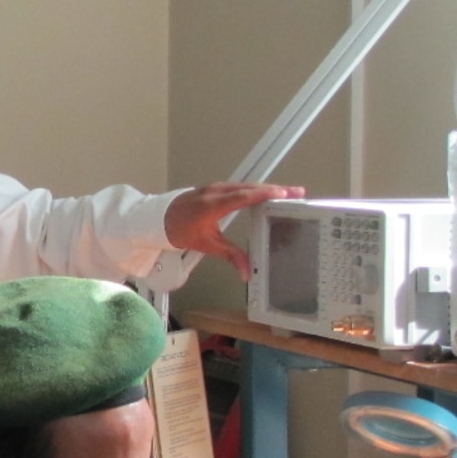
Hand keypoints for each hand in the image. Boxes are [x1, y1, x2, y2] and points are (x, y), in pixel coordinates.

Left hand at [163, 184, 306, 280]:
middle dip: (275, 189)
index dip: (265, 195)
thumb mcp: (206, 245)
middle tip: (299, 192)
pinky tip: (268, 194)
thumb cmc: (180, 230)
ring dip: (268, 188)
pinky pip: (240, 186)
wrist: (158, 218)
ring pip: (246, 185)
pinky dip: (256, 189)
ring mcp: (216, 187)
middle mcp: (216, 191)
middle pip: (251, 187)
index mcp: (213, 204)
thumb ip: (229, 256)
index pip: (244, 196)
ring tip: (290, 193)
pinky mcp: (216, 187)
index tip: (284, 194)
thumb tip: (246, 272)